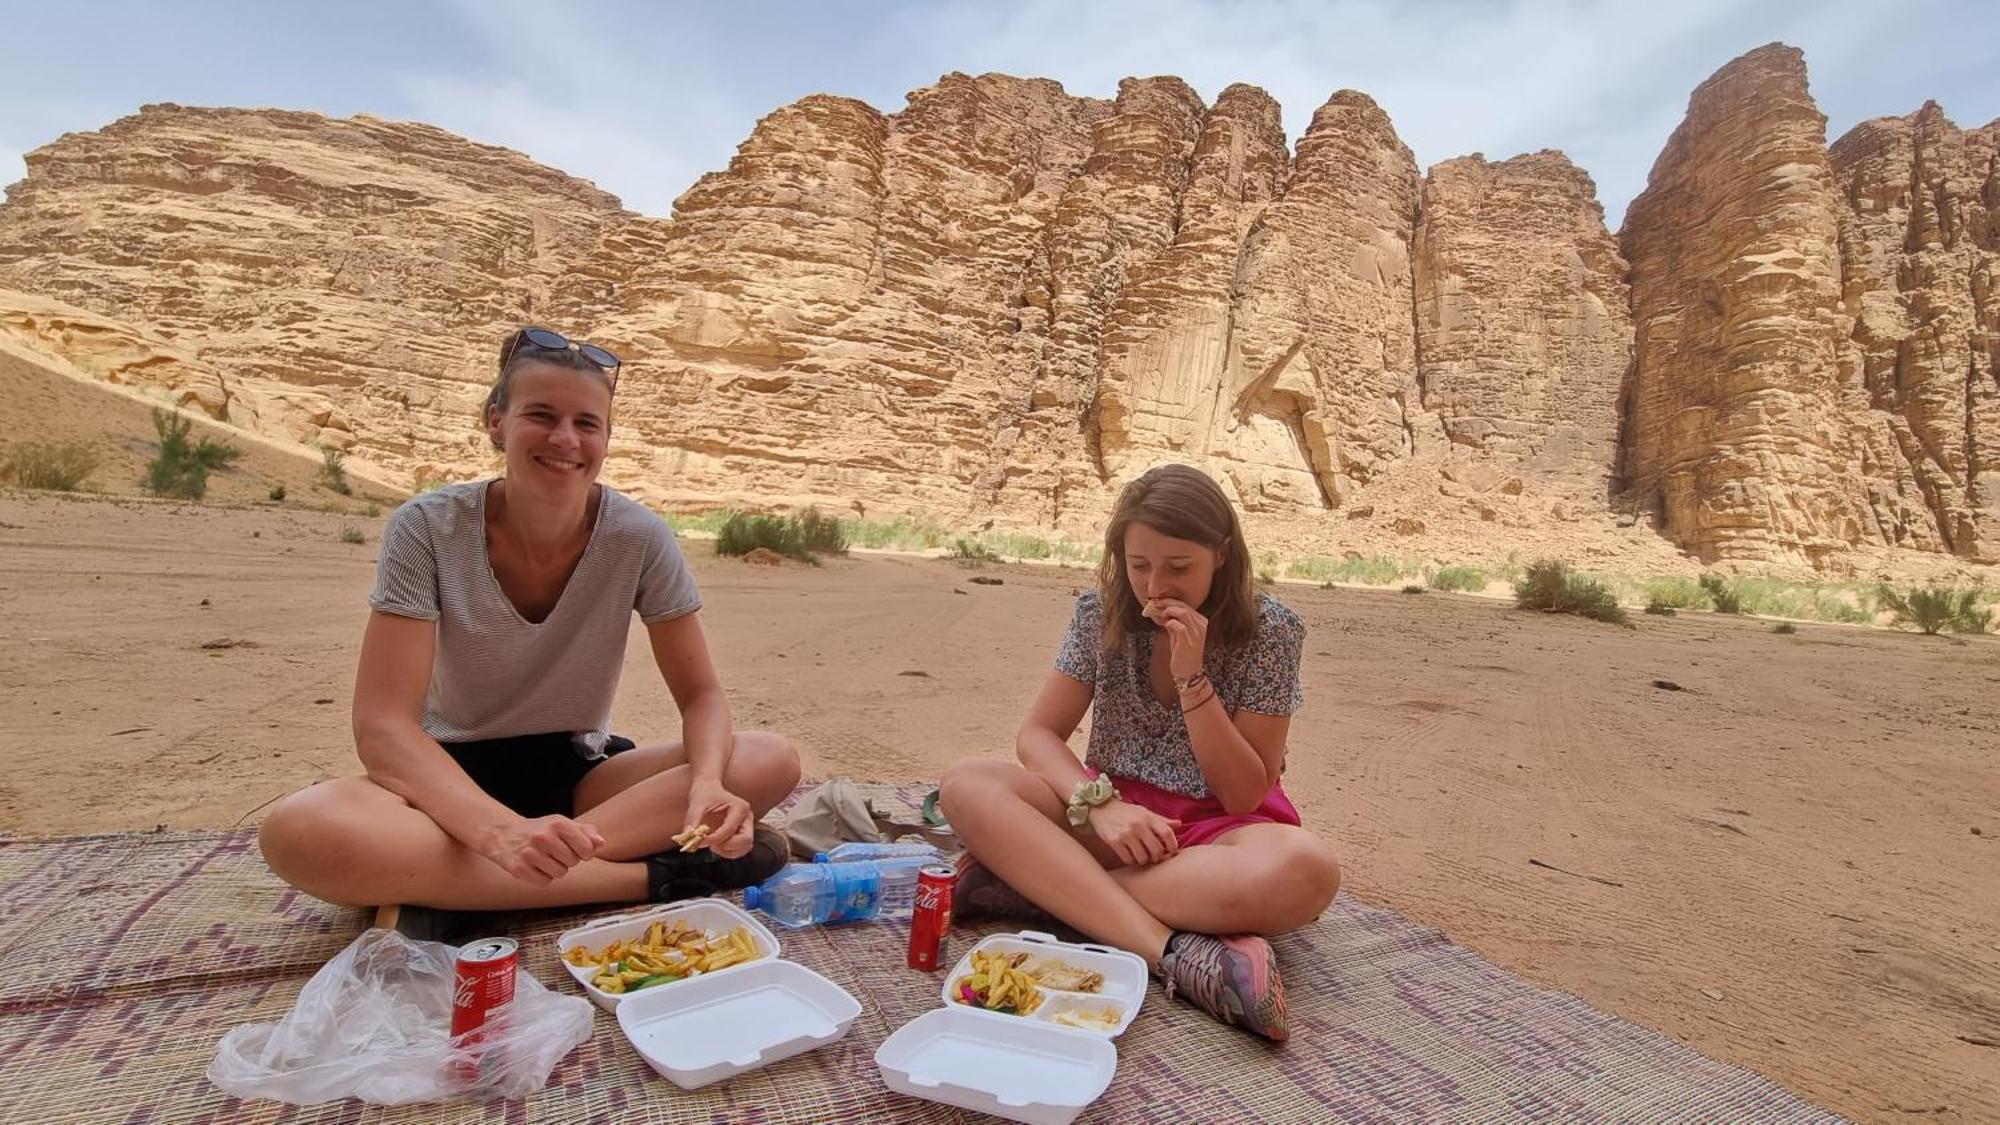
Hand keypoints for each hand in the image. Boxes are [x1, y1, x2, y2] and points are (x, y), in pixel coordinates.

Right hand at [483, 815, 604, 884]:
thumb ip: (586, 833)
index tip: (577, 849)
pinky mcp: (519, 869)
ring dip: (555, 869)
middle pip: (573, 862)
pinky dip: (542, 877)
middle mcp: (543, 837)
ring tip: (544, 858)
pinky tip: (535, 866)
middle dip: (568, 859)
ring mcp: (530, 853)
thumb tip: (601, 844)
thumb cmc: (541, 830)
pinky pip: (544, 882)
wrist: (505, 834)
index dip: (585, 852)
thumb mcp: (563, 825)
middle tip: (554, 852)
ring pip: (560, 874)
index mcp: (558, 823)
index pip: (587, 849)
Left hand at [684, 776, 754, 858]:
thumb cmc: (704, 794)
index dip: (714, 839)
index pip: (729, 829)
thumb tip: (687, 836)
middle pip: (745, 841)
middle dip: (726, 846)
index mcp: (740, 807)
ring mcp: (746, 827)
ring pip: (744, 848)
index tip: (699, 841)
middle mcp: (747, 818)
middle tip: (710, 843)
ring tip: (712, 843)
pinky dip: (727, 852)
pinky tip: (715, 844)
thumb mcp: (696, 804)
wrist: (708, 789)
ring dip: (727, 851)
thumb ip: (692, 820)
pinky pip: (739, 850)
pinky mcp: (741, 834)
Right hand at [1086, 800, 1182, 866]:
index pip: (1167, 833)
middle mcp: (1138, 825)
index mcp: (1148, 817)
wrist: (1101, 807)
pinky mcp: (1114, 841)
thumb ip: (1161, 820)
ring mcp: (1126, 834)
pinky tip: (1131, 856)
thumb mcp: (1144, 812)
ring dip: (1144, 860)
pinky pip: (1128, 859)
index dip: (1173, 846)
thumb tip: (1179, 824)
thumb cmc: (1126, 812)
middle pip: (1156, 850)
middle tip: (1154, 857)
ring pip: (1143, 858)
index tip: (1172, 852)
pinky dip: (1132, 861)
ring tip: (1142, 856)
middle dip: (1157, 857)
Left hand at [1153, 598, 1208, 680]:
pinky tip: (1164, 625)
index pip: (1186, 605)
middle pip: (1184, 606)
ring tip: (1159, 614)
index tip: (1157, 601)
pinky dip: (1169, 622)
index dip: (1170, 601)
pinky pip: (1178, 625)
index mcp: (1201, 622)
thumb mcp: (1178, 635)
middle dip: (1167, 603)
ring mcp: (1196, 634)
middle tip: (1154, 604)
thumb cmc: (1183, 654)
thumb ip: (1172, 622)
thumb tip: (1160, 611)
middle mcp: (1201, 626)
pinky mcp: (1188, 641)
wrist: (1189, 673)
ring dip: (1168, 611)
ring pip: (1183, 612)